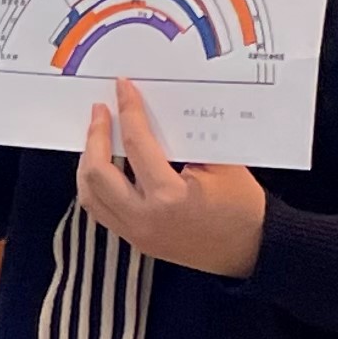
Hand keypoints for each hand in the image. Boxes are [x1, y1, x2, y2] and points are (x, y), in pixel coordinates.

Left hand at [75, 79, 266, 276]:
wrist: (248, 249)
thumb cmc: (241, 208)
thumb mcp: (222, 164)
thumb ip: (188, 138)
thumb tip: (156, 111)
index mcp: (169, 197)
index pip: (136, 145)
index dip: (127, 112)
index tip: (122, 89)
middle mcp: (145, 218)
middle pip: (97, 172)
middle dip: (95, 136)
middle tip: (100, 112)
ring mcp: (136, 233)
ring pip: (90, 195)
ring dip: (88, 162)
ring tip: (96, 138)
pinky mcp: (135, 240)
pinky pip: (100, 210)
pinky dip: (95, 186)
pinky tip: (102, 167)